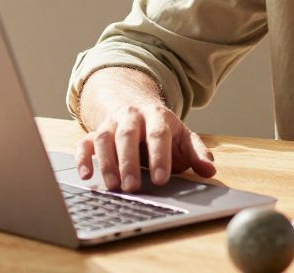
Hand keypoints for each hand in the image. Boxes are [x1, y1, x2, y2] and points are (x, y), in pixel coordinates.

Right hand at [76, 104, 215, 191]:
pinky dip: (83, 158)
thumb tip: (210, 169)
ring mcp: (111, 124)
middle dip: (129, 161)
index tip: (161, 179)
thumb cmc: (162, 129)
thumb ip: (197, 153)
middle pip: (127, 135)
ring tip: (113, 186)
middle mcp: (132, 117)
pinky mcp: (94, 133)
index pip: (158, 134)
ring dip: (106, 163)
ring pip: (104, 138)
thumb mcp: (183, 137)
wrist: (135, 106)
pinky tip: (87, 175)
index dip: (160, 156)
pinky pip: (84, 143)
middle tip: (132, 187)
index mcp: (157, 116)